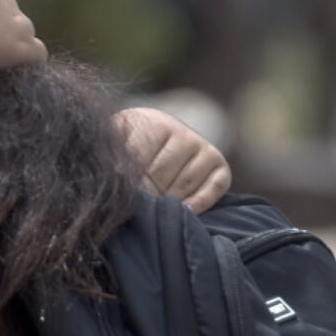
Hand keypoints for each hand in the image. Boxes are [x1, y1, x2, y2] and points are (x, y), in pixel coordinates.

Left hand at [115, 107, 231, 212]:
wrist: (157, 145)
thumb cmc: (128, 148)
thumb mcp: (115, 144)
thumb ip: (114, 155)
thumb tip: (115, 174)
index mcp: (152, 123)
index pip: (138, 155)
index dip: (126, 179)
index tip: (118, 193)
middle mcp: (182, 132)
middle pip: (160, 174)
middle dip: (145, 194)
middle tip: (134, 208)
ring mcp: (204, 148)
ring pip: (184, 183)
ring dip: (167, 202)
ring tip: (153, 213)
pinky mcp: (220, 166)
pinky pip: (214, 187)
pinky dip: (200, 202)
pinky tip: (184, 212)